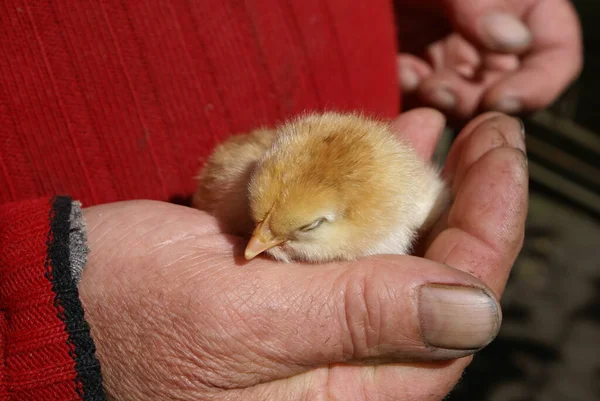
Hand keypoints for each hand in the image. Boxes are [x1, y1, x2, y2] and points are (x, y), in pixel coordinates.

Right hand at [79, 108, 527, 399]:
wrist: (63, 300)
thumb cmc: (131, 321)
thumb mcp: (242, 321)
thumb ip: (356, 320)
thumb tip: (475, 310)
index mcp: (346, 398)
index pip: (453, 314)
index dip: (489, 227)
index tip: (500, 153)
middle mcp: (346, 367)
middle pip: (438, 279)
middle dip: (463, 200)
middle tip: (486, 134)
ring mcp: (322, 322)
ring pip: (398, 250)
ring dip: (414, 185)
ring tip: (433, 128)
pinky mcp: (294, 284)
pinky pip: (349, 233)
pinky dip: (361, 186)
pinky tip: (373, 145)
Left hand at [396, 0, 581, 118]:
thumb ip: (478, 4)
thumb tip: (514, 40)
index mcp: (517, 8)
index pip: (556, 54)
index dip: (538, 84)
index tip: (501, 99)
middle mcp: (488, 41)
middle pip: (506, 93)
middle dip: (476, 101)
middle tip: (440, 90)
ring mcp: (452, 62)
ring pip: (465, 107)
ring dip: (443, 102)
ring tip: (418, 80)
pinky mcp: (416, 79)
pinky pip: (423, 106)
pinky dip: (412, 96)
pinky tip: (398, 72)